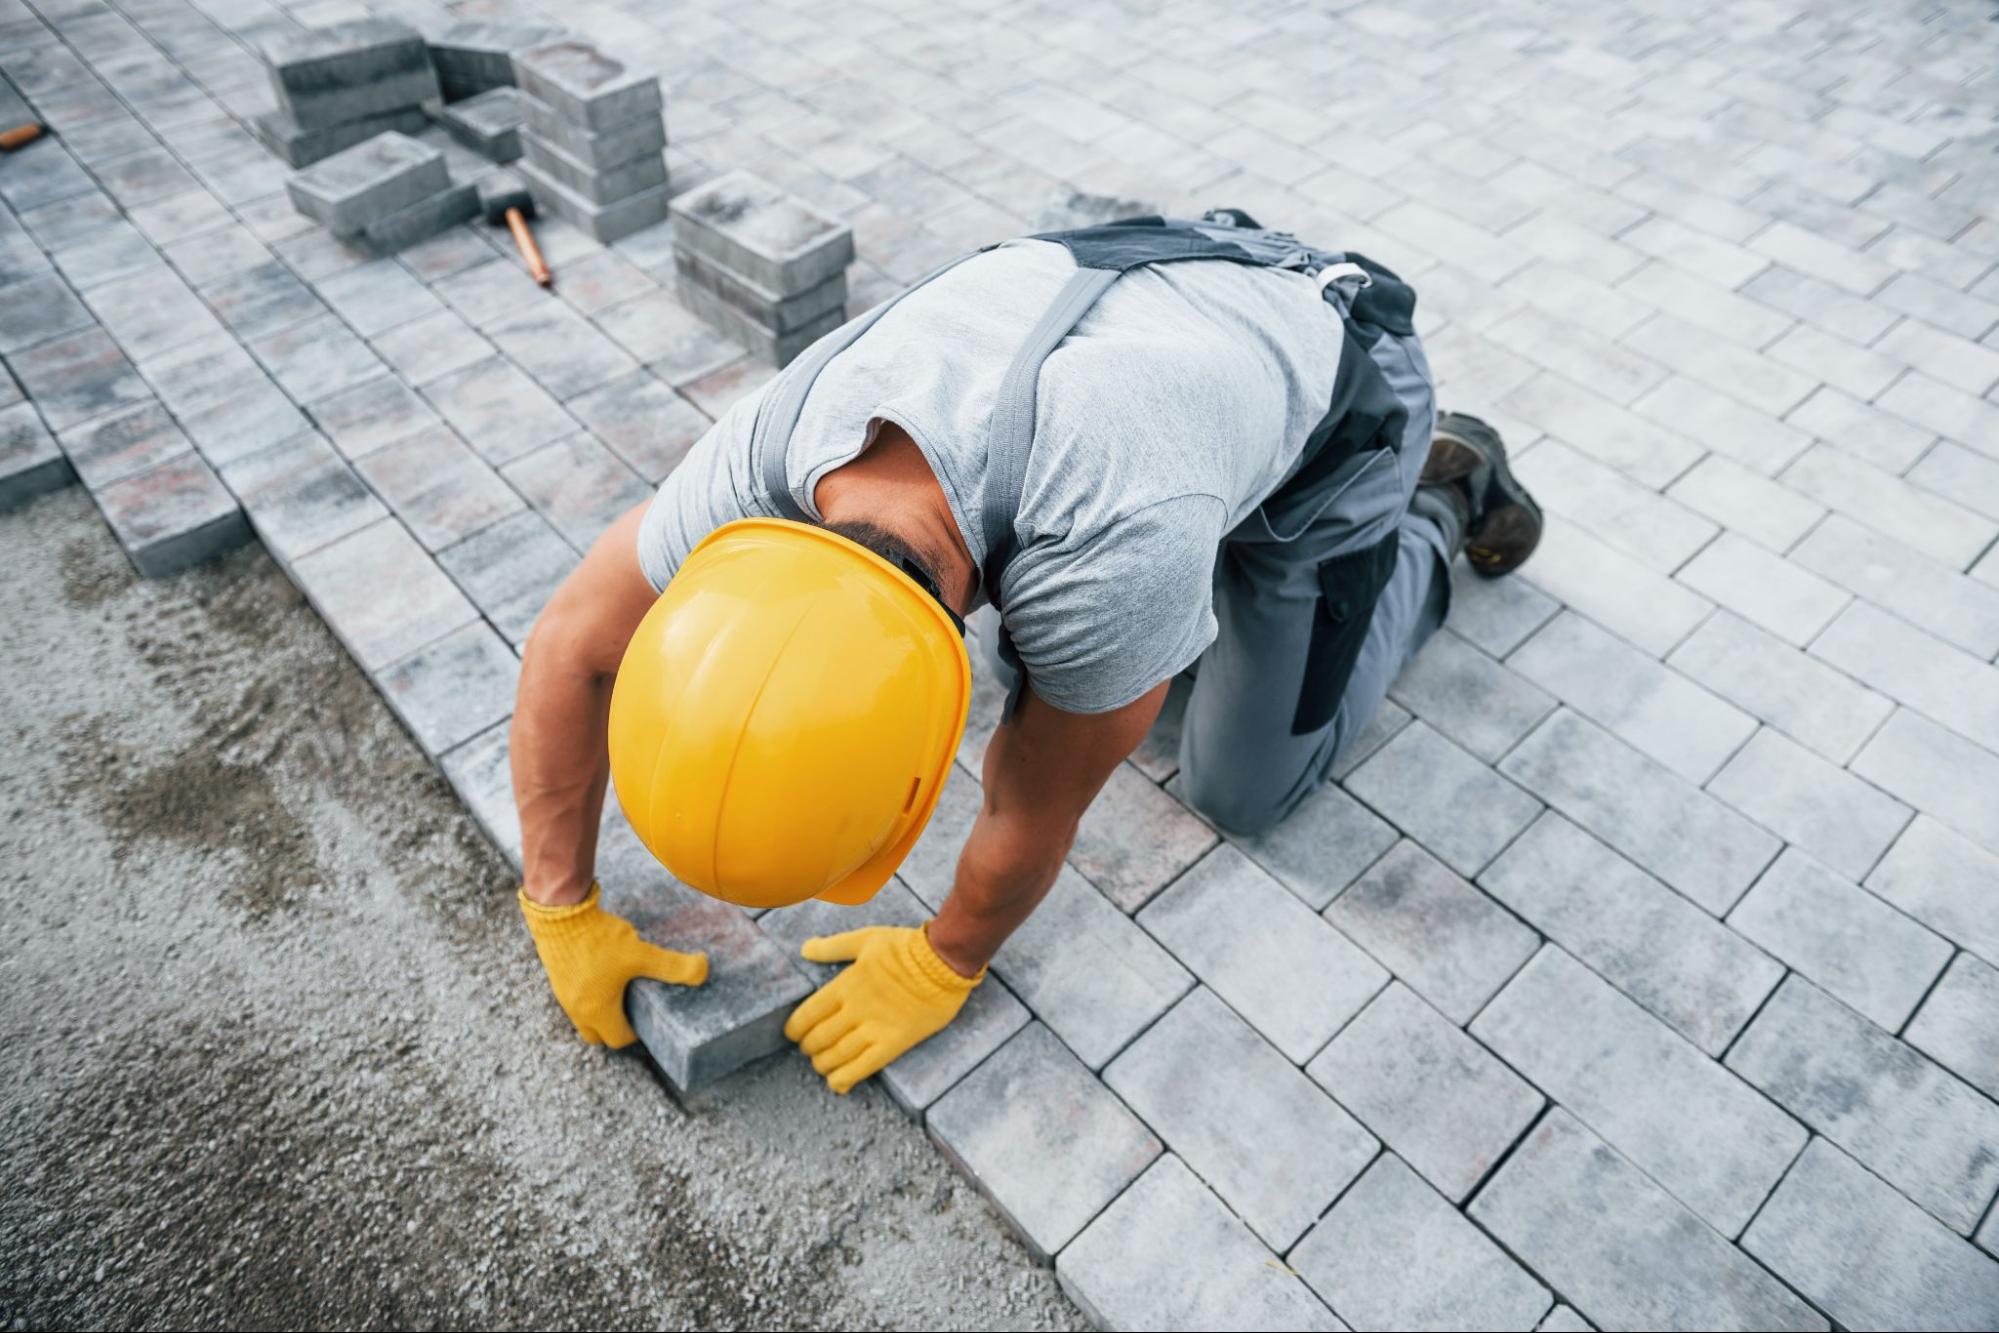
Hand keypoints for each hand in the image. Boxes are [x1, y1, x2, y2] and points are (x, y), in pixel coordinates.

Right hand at [518, 883, 707, 1046]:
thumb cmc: (598, 938)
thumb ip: (673, 966)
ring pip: (583, 1015)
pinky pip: (573, 996)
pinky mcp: (557, 974)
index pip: (617, 1039)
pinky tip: (603, 971)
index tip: (650, 1017)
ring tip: (621, 988)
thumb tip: (703, 969)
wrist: (559, 913)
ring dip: (601, 1009)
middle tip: (634, 1008)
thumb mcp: (641, 953)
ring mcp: (563, 992)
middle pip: (596, 1034)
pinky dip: (588, 992)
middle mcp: (576, 1007)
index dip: (637, 1033)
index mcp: (597, 1011)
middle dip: (615, 1028)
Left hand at [783, 925, 982, 1093]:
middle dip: (808, 1048)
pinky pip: (863, 1068)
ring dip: (823, 1065)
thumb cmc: (906, 947)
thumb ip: (832, 947)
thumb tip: (805, 949)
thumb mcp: (865, 939)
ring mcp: (874, 1028)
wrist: (944, 961)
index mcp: (845, 984)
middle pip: (819, 1039)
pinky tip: (837, 1084)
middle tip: (810, 1049)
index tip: (794, 1034)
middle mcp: (855, 1009)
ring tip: (823, 1065)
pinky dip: (845, 1079)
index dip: (795, 1029)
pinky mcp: (894, 1043)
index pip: (807, 1015)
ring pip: (837, 1056)